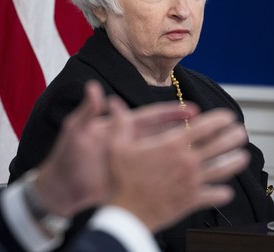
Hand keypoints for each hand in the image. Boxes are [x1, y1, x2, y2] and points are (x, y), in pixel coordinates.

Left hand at [33, 80, 199, 217]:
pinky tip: (196, 180)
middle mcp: (129, 143)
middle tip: (214, 128)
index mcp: (118, 128)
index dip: (171, 114)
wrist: (59, 187)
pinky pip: (158, 177)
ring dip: (187, 154)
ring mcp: (132, 162)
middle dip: (187, 131)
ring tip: (214, 153)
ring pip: (165, 156)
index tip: (194, 110)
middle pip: (164, 135)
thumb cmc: (66, 157)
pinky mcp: (132, 179)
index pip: (150, 117)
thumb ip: (88, 110)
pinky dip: (176, 177)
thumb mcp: (76, 131)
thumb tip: (93, 86)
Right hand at [106, 103, 249, 231]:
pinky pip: (214, 195)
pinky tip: (226, 191)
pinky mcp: (192, 200)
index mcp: (171, 145)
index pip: (203, 127)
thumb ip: (120, 123)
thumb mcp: (116, 147)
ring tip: (243, 156)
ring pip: (223, 169)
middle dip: (233, 137)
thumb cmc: (121, 179)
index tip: (228, 116)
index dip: (219, 119)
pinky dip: (223, 193)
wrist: (127, 213)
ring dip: (235, 162)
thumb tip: (114, 103)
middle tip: (240, 132)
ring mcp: (192, 182)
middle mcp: (187, 162)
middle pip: (219, 146)